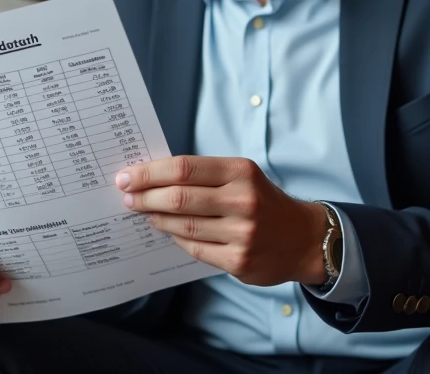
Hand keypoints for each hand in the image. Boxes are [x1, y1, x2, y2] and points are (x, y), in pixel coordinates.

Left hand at [117, 155, 328, 286]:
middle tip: (126, 196)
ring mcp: (242, 233)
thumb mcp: (240, 176)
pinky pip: (194, 248)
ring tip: (144, 212)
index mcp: (240, 172)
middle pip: (178, 198)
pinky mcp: (239, 261)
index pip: (183, 168)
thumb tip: (151, 178)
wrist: (303, 238)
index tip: (126, 176)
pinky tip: (170, 230)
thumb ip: (202, 176)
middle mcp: (243, 201)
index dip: (149, 173)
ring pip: (182, 226)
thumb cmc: (262, 201)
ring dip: (156, 218)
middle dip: (144, 197)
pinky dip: (177, 238)